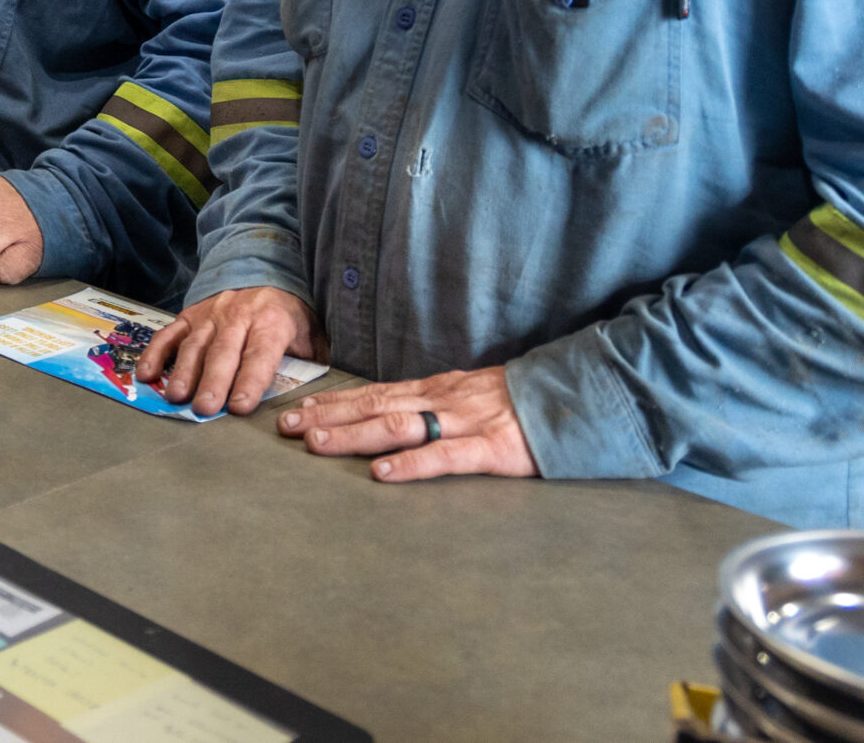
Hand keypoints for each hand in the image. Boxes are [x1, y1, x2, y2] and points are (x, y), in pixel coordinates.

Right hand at [135, 286, 323, 415]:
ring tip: (177, 397)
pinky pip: (170, 334)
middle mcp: (238, 314)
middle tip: (205, 409)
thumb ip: (313, 361)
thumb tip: (319, 396)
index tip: (241, 405)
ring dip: (184, 372)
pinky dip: (156, 354)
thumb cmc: (289, 316)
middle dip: (214, 381)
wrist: (266, 270)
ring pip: (195, 345)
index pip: (260, 353)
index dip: (251, 380)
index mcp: (272, 320)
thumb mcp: (312, 333)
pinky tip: (147, 375)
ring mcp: (210, 313)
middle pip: (223, 352)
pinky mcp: (190, 315)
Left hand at [275, 366, 537, 481]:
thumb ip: (434, 405)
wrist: (579, 400)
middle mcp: (442, 400)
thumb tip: (391, 415)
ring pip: (399, 424)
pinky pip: (446, 456)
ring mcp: (466, 422)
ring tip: (316, 444)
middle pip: (374, 405)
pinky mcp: (493, 449)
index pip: (373, 393)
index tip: (295, 411)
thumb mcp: (470, 396)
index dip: (332, 403)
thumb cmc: (522, 405)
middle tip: (285, 427)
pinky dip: (411, 464)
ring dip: (354, 434)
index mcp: (436, 390)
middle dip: (327, 416)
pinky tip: (382, 473)